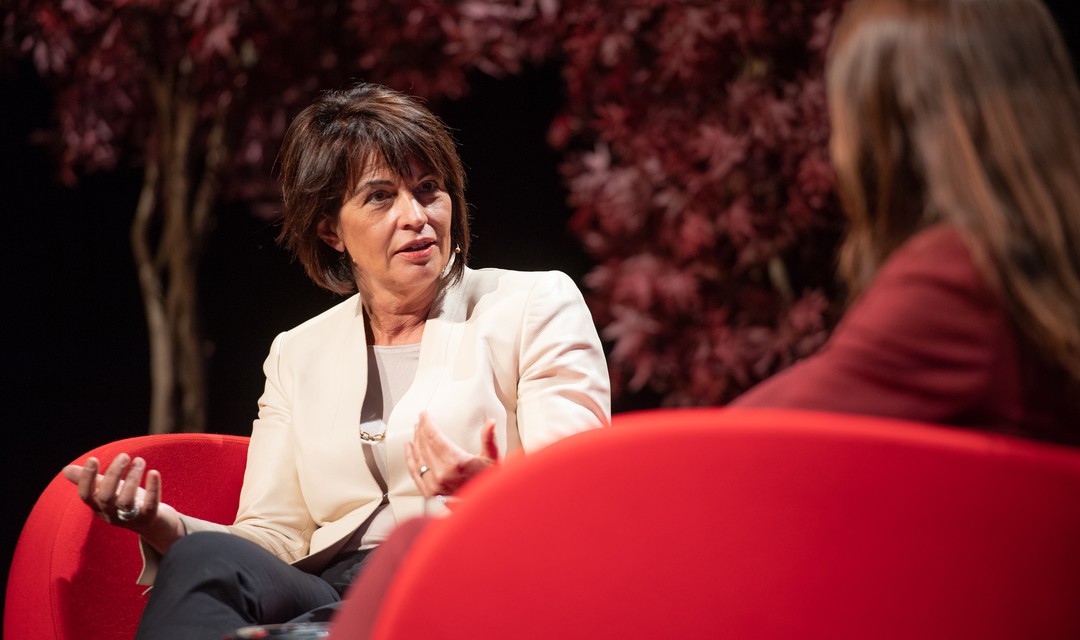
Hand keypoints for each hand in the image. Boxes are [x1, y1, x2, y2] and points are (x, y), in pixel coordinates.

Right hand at [62, 454, 184, 552]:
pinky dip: (152, 489)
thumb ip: (90, 480)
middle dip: (113, 475)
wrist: (154, 523)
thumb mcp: (107, 490)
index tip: (93, 458)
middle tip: (124, 456)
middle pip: (106, 497)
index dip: (86, 478)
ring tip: (139, 461)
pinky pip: (150, 504)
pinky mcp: (149, 517)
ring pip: (126, 501)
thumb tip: (65, 469)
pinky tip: (153, 473)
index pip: (86, 495)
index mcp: (99, 506)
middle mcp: (111, 514)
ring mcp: (130, 518)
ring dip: (132, 478)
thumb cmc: (127, 502)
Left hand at [405, 412, 499, 499]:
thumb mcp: (492, 459)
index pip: (434, 436)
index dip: (427, 423)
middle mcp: (441, 473)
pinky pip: (414, 471)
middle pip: (424, 444)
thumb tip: (491, 423)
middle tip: (421, 420)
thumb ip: (489, 439)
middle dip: (421, 429)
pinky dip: (409, 458)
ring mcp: (433, 484)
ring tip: (416, 430)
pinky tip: (408, 447)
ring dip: (416, 440)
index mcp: (455, 462)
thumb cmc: (488, 482)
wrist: (484, 506)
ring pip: (418, 456)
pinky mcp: (429, 492)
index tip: (425, 415)